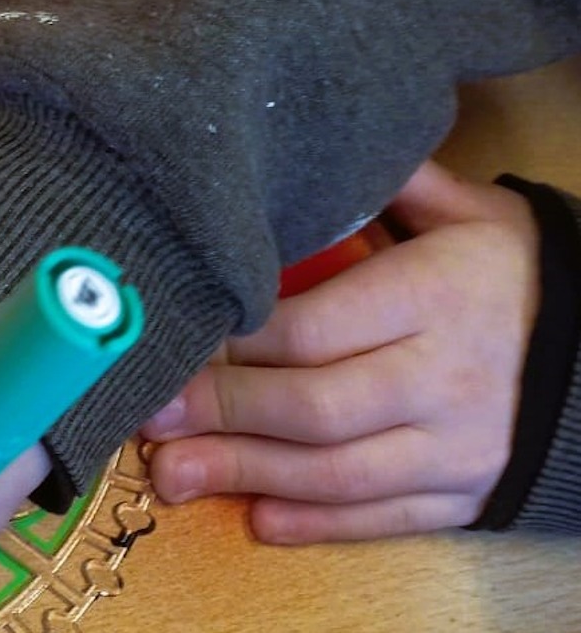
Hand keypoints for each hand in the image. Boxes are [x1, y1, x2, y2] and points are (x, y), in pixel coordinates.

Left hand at [141, 160, 540, 542]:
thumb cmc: (516, 269)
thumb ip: (390, 183)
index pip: (315, 328)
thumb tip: (301, 142)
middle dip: (224, 412)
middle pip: (316, 406)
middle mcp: (444, 380)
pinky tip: (257, 516)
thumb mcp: (468, 211)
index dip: (237, 342)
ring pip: (341, 473)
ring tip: (172, 476)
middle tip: (148, 416)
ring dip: (248, 475)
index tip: (175, 339)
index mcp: (433, 298)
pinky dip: (319, 522)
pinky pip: (385, 518)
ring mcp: (458, 448)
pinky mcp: (466, 496)